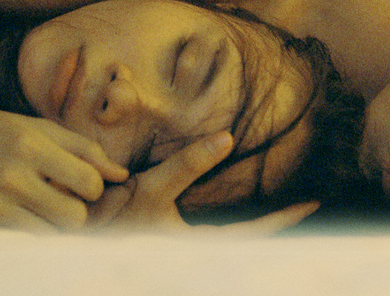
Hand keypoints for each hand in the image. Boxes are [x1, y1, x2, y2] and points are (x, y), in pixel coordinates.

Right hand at [0, 107, 127, 230]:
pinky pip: (23, 244)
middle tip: (67, 198)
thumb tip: (121, 175)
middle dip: (79, 210)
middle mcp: (11, 177)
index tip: (84, 182)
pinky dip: (31, 232)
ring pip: (51, 236)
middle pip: (74, 217)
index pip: (89, 182)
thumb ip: (83, 149)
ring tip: (45, 206)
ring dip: (55, 224)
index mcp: (31, 146)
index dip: (94, 185)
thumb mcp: (39, 128)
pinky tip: (24, 215)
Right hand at [87, 131, 318, 234]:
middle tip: (304, 204)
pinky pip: (213, 232)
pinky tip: (232, 205)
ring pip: (232, 238)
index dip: (284, 219)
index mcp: (196, 245)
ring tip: (278, 205)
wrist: (77, 233)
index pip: (253, 234)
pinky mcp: (172, 239)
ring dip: (256, 224)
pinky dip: (232, 221)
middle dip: (277, 224)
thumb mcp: (151, 188)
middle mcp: (195, 250)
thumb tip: (227, 138)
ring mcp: (184, 246)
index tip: (312, 204)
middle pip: (248, 241)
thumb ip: (189, 164)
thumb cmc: (111, 219)